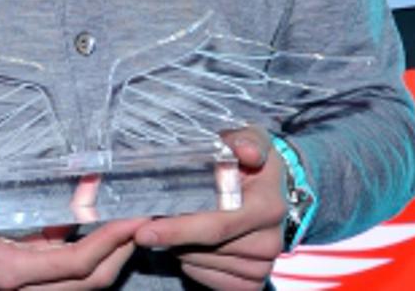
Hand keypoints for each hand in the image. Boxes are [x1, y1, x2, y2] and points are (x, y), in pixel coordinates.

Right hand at [0, 187, 146, 289]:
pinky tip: (83, 223)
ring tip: (123, 220)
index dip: (111, 244)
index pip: (75, 265)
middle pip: (87, 283)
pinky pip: (57, 272)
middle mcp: (15, 287)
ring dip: (104, 256)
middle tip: (145, 219)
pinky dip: (80, 253)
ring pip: (75, 283)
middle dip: (121, 253)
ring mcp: (14, 286)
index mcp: (3, 273)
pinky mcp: (10, 277)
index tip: (136, 219)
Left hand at [133, 127, 287, 289]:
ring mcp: (263, 265)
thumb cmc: (250, 160)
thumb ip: (243, 140)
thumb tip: (245, 150)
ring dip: (180, 247)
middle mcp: (270, 240)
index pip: (216, 225)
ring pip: (201, 263)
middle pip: (204, 247)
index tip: (144, 230)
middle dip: (172, 234)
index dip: (178, 229)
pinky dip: (192, 262)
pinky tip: (193, 242)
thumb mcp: (249, 138)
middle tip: (147, 220)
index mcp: (268, 206)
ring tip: (181, 221)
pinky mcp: (252, 281)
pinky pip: (208, 278)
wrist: (271, 189)